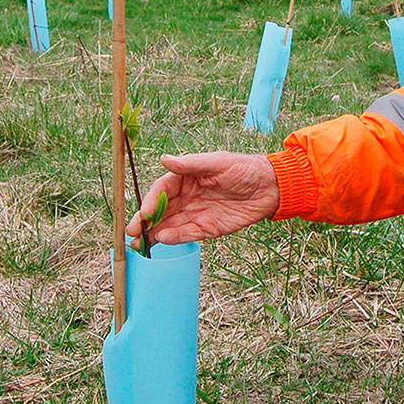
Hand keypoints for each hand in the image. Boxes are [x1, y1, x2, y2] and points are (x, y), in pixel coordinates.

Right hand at [126, 152, 279, 247]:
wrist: (271, 187)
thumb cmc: (244, 168)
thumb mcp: (217, 162)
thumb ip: (190, 164)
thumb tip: (164, 159)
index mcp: (187, 177)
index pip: (162, 189)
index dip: (150, 201)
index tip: (142, 213)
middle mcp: (188, 196)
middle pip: (161, 210)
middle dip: (145, 222)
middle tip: (131, 234)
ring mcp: (197, 213)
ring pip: (171, 225)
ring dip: (155, 234)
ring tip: (140, 244)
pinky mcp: (209, 228)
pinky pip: (188, 234)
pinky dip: (176, 238)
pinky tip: (163, 240)